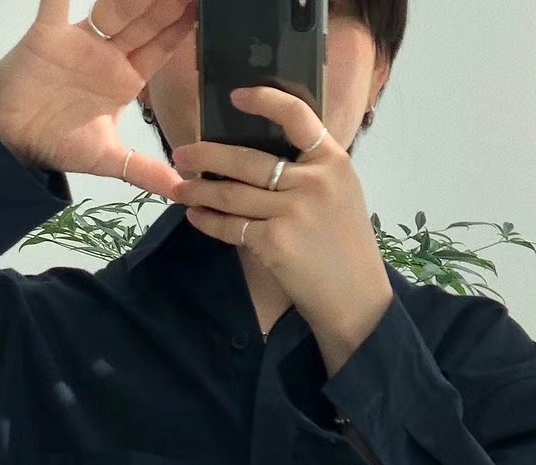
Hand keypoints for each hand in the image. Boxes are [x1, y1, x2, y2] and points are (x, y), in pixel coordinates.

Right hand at [0, 0, 194, 199]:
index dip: (183, 27)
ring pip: (113, 7)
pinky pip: (56, 3)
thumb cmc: (57, 142)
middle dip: (167, 3)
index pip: (162, 47)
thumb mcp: (108, 160)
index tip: (205, 9)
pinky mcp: (48, 34)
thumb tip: (181, 192)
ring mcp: (80, 41)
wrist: (11, 138)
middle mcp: (107, 55)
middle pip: (144, 21)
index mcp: (125, 79)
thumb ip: (144, 171)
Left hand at [172, 86, 390, 332]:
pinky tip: (196, 216)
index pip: (297, 116)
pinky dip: (209, 221)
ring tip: (179, 188)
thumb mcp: (341, 195)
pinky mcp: (275, 242)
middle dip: (205, 155)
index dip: (264, 100)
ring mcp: (293, 212)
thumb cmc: (346, 247)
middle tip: (180, 154)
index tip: (235, 96)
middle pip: (246, 159)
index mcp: (332, 162)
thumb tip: (256, 159)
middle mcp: (313, 182)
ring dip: (198, 190)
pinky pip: (231, 226)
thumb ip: (309, 172)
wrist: (356, 297)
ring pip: (232, 193)